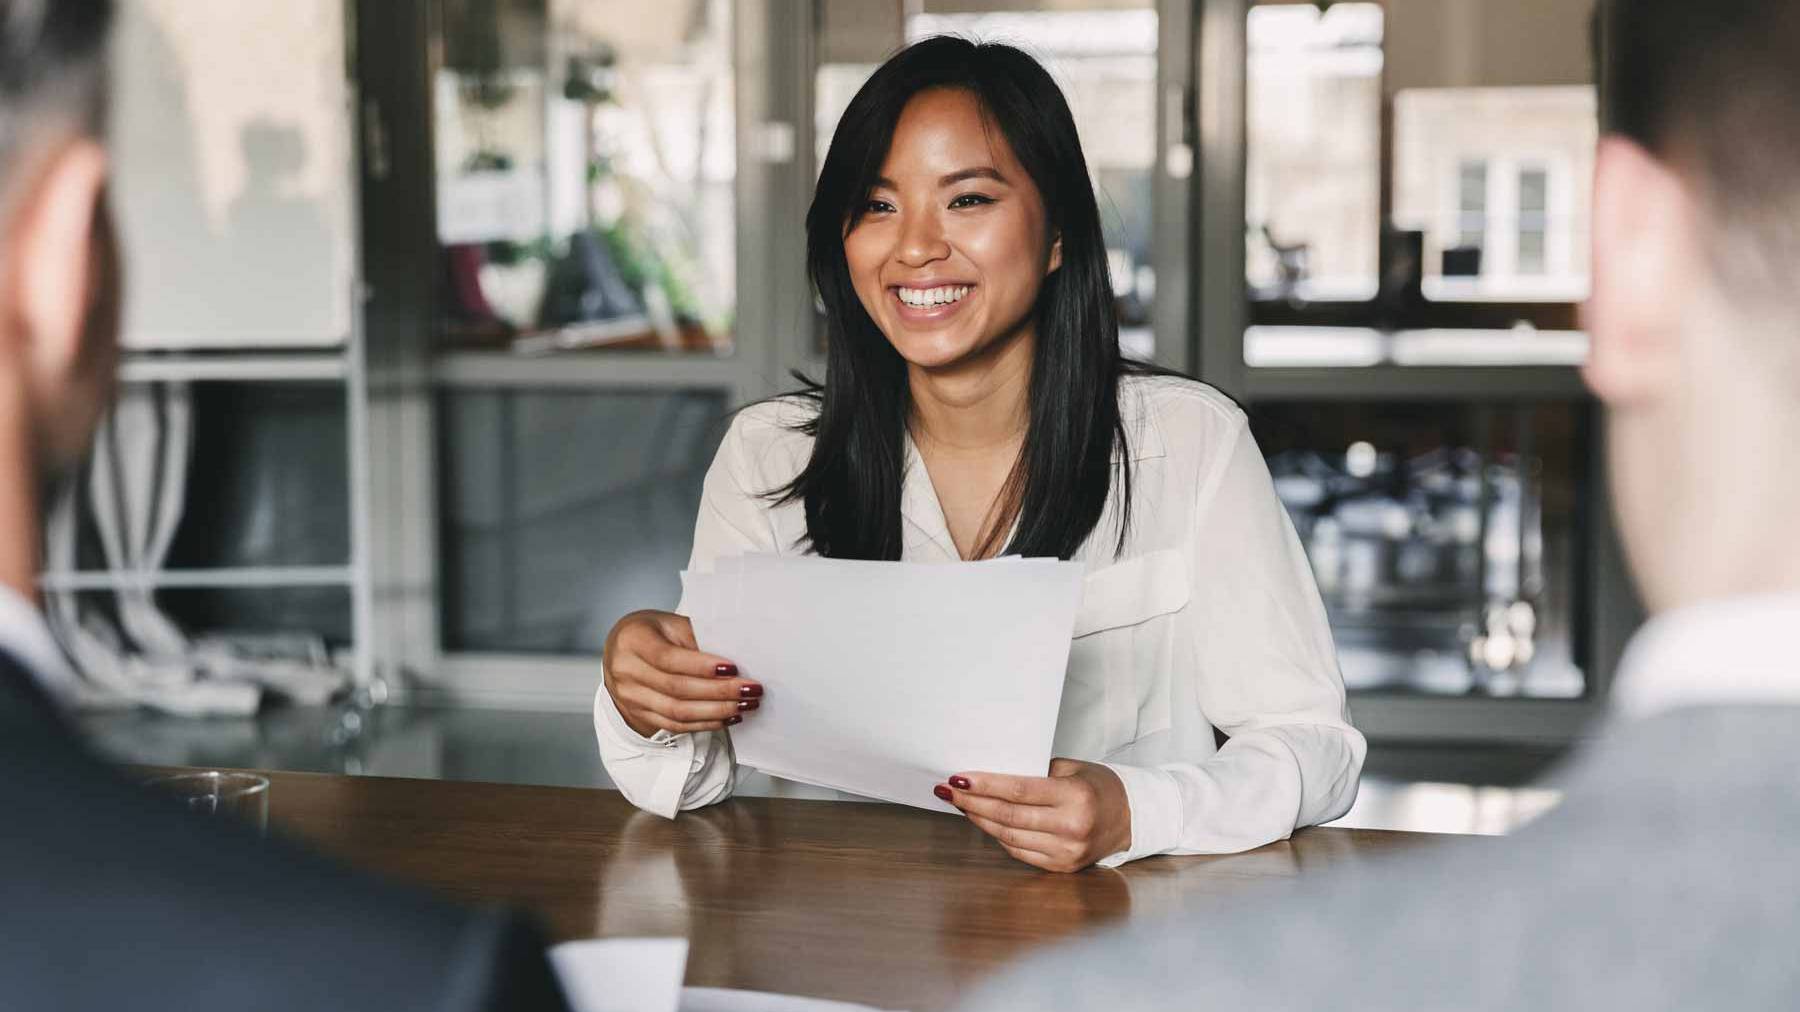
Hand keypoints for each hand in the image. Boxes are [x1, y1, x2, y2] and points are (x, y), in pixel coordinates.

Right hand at [602, 609, 760, 737]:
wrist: (622, 651)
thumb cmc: (653, 632)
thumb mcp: (671, 624)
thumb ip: (697, 638)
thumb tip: (738, 655)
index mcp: (633, 640)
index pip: (668, 658)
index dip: (702, 666)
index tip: (733, 669)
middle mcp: (626, 670)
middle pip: (676, 688)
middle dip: (719, 691)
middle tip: (750, 689)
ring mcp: (630, 697)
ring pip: (677, 712)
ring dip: (717, 711)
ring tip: (745, 704)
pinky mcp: (640, 715)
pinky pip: (675, 726)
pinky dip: (705, 723)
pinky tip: (727, 717)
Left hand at [935, 759, 1131, 872]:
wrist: (1131, 818)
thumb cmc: (1098, 786)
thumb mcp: (1072, 768)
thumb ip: (1035, 771)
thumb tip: (990, 774)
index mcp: (1076, 796)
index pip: (1019, 791)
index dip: (985, 786)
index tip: (958, 779)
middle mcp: (1072, 827)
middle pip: (1009, 816)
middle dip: (973, 803)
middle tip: (949, 791)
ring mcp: (1067, 851)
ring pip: (1009, 836)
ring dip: (980, 820)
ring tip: (962, 805)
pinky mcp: (1062, 867)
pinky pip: (1019, 852)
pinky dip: (998, 837)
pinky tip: (985, 822)